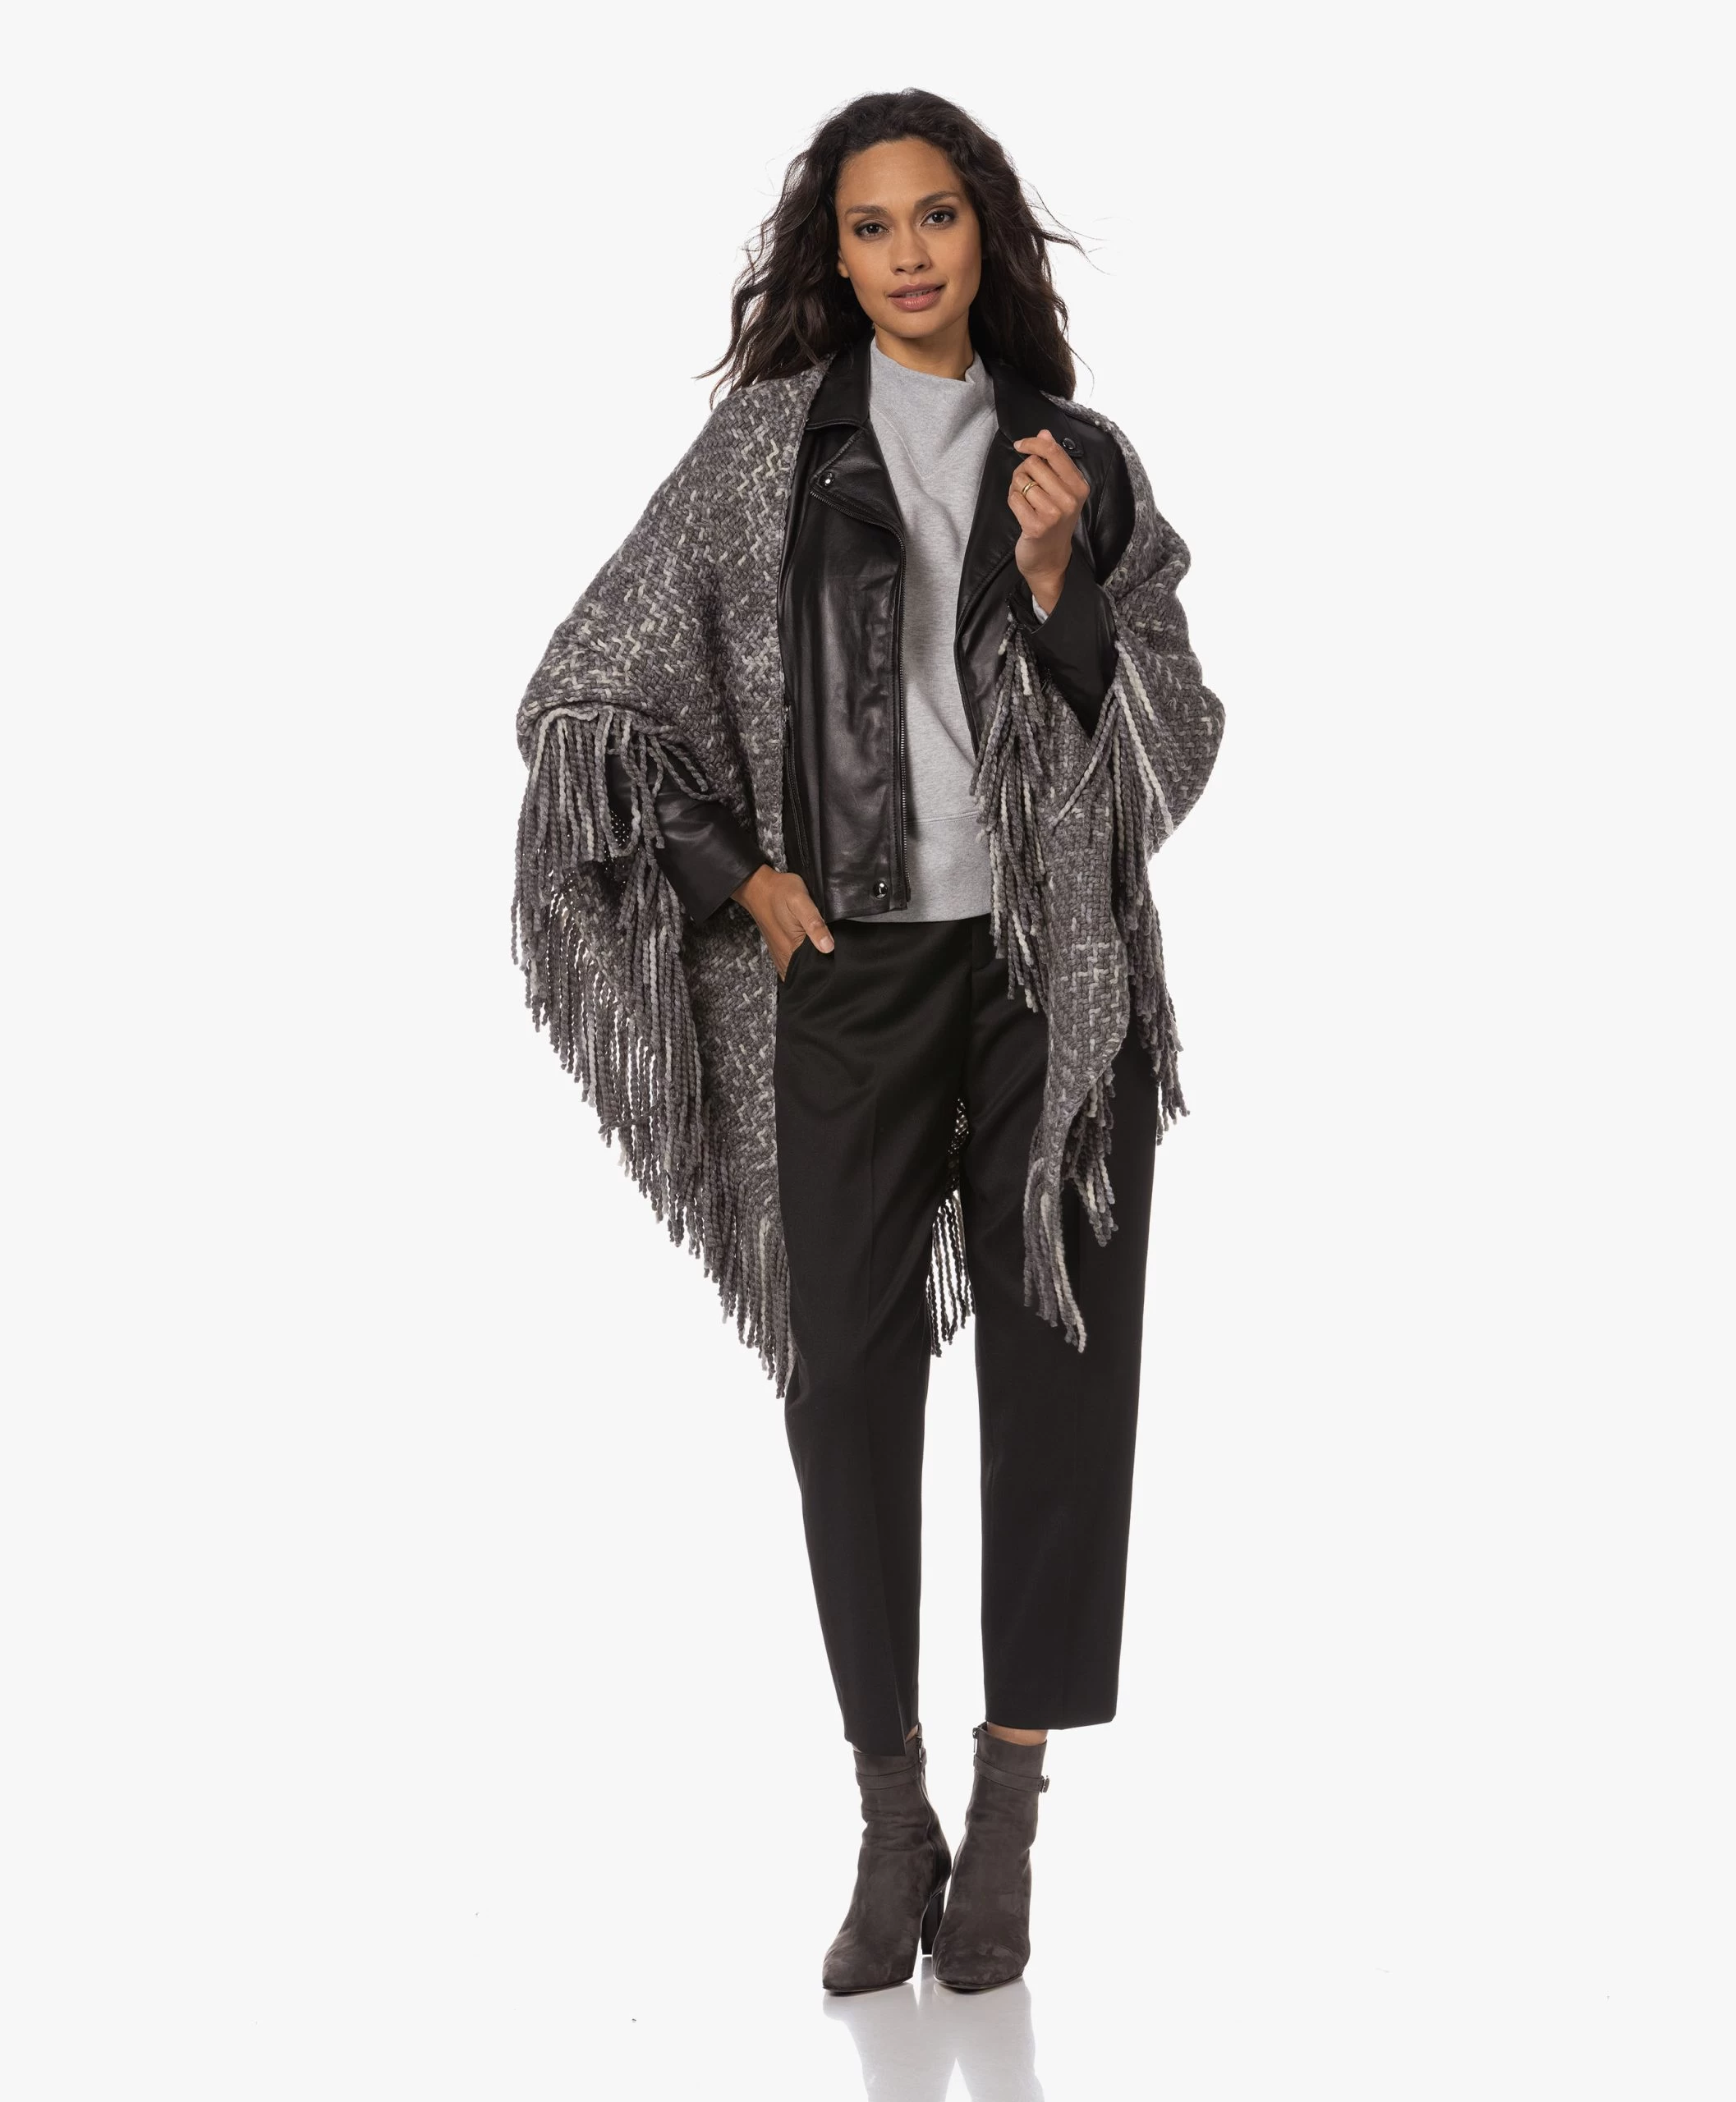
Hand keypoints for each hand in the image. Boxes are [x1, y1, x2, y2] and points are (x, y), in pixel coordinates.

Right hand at [734, 864, 833, 980]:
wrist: (758, 887)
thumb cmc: (780, 892)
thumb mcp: (800, 902)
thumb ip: (814, 925)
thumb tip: (828, 947)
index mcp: (792, 949)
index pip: (816, 970)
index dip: (830, 966)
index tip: (839, 959)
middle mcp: (785, 957)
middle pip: (809, 972)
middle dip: (822, 968)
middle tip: (833, 952)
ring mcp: (781, 955)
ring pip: (801, 969)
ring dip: (813, 964)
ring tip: (823, 951)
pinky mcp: (780, 950)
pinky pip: (794, 963)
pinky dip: (804, 960)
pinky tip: (810, 949)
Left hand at [1009, 429, 1089, 611]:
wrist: (1050, 559)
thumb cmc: (1054, 521)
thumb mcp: (1060, 490)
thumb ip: (1053, 460)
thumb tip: (1044, 433)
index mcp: (1079, 486)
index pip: (1054, 451)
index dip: (1033, 442)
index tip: (1020, 444)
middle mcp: (1070, 499)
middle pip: (1034, 463)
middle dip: (1023, 470)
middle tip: (1027, 486)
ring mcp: (1054, 514)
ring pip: (1021, 480)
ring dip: (1016, 488)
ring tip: (1025, 501)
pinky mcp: (1036, 526)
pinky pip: (1013, 498)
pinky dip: (1012, 501)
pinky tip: (1021, 512)